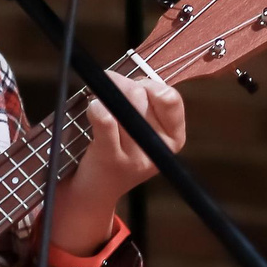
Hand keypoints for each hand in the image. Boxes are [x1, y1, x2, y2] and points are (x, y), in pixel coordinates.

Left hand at [48, 67, 185, 258]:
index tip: (134, 85)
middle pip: (141, 96)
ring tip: (97, 102)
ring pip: (122, 105)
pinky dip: (97, 109)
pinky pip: (107, 121)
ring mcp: (137, 157)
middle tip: (106, 88)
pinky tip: (93, 108)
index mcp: (174, 138)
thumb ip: (141, 102)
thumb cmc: (117, 149)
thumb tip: (120, 76)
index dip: (149, 84)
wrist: (95, 189)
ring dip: (105, 96)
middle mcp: (159, 149)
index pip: (170, 98)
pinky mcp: (112, 160)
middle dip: (120, 85)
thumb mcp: (139, 128)